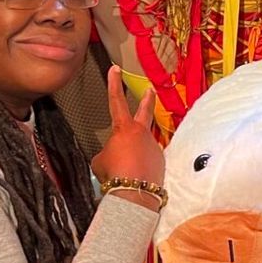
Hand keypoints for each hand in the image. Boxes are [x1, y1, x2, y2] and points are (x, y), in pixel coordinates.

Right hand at [91, 66, 162, 199]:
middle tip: (150, 90)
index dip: (114, 83)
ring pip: (142, 147)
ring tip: (125, 170)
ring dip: (134, 156)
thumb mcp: (100, 160)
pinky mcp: (160, 161)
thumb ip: (108, 152)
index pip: (116, 100)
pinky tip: (134, 179)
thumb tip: (114, 156)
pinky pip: (147, 163)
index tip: (115, 69)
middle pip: (144, 111)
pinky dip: (140, 169)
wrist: (133, 193)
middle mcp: (142, 134)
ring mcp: (153, 147)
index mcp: (124, 128)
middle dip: (147, 100)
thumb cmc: (115, 174)